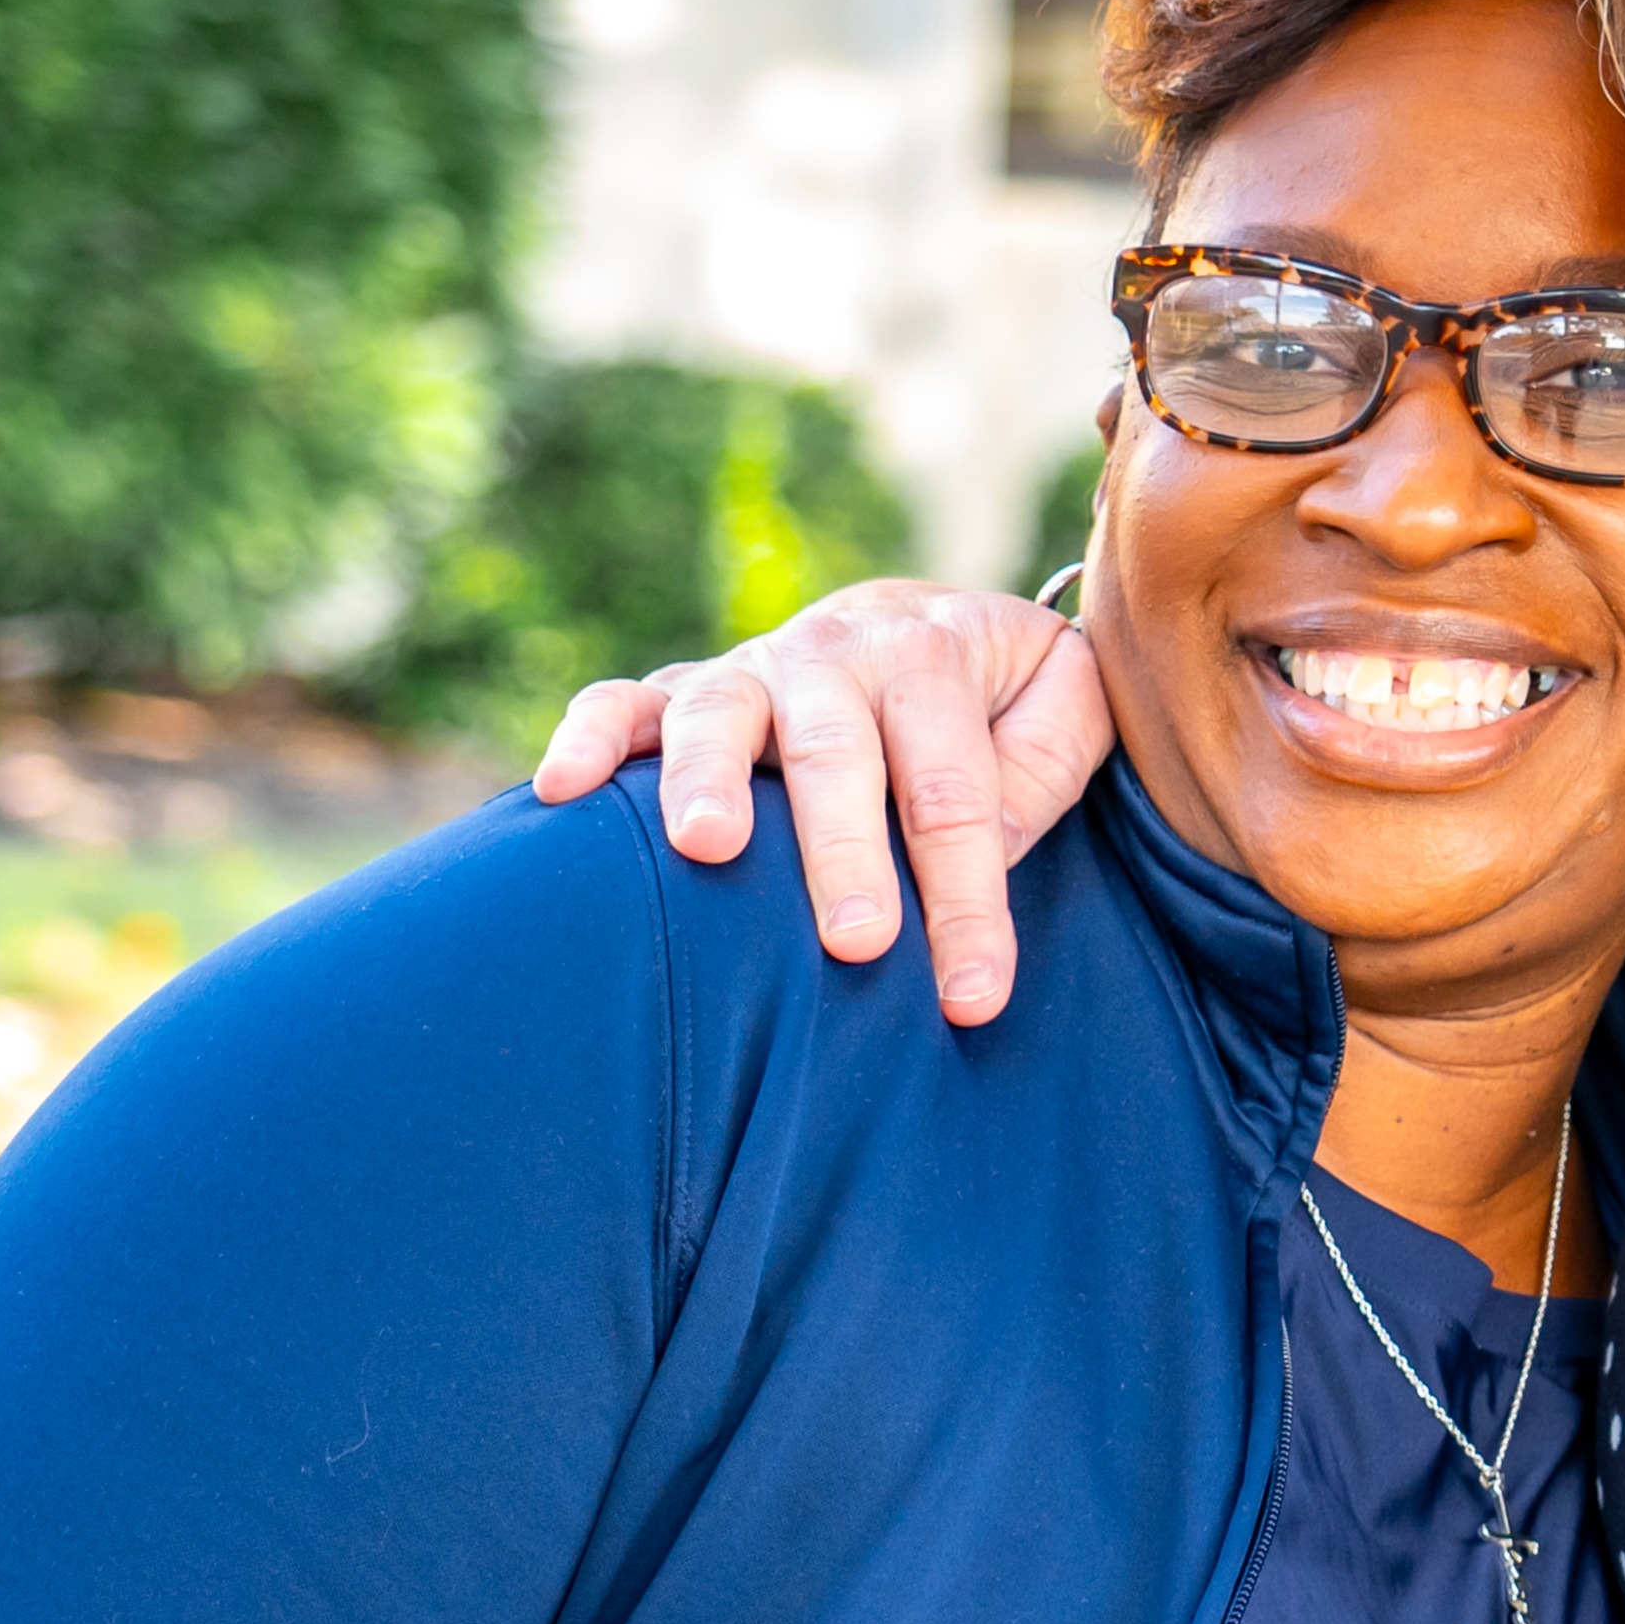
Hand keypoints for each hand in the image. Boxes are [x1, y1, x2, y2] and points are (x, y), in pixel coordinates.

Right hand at [527, 584, 1113, 1025]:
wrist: (933, 626)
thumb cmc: (1005, 703)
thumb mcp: (1065, 707)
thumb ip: (1050, 760)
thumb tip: (1000, 843)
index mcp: (934, 656)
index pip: (956, 792)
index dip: (968, 898)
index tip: (973, 997)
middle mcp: (836, 654)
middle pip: (841, 753)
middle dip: (846, 850)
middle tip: (856, 943)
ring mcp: (752, 671)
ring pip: (720, 714)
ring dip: (709, 777)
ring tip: (706, 847)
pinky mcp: (686, 694)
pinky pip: (623, 704)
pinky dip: (589, 738)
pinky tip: (560, 790)